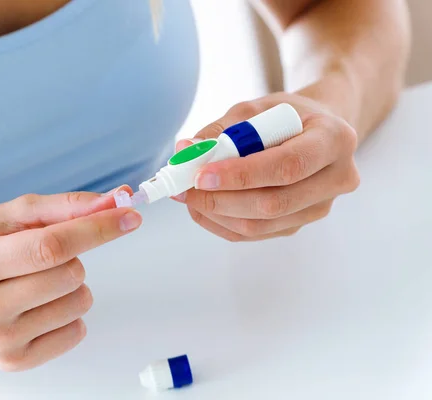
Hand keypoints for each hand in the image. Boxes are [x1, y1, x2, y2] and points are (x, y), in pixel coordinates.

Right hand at [0, 188, 140, 371]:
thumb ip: (66, 206)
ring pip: (78, 302)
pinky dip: (69, 312)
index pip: (51, 246)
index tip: (130, 216)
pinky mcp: (14, 360)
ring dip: (72, 285)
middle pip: (69, 274)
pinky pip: (76, 331)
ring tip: (37, 281)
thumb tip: (118, 200)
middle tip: (42, 257)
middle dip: (73, 257)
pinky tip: (39, 305)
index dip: (97, 229)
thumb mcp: (11, 215)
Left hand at [175, 92, 359, 240]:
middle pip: (274, 203)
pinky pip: (256, 233)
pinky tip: (202, 207)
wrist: (318, 130)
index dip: (241, 175)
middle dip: (221, 199)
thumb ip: (221, 130)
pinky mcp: (300, 223)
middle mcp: (337, 178)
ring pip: (262, 225)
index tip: (201, 175)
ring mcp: (321, 207)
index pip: (287, 166)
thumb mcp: (257, 109)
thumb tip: (185, 152)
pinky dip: (222, 223)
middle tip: (185, 188)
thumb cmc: (287, 116)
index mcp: (334, 138)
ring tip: (187, 196)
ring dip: (217, 214)